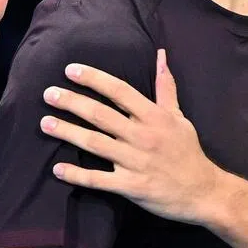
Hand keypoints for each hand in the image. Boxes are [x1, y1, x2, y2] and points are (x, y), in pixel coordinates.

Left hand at [40, 50, 221, 226]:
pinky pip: (99, 179)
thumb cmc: (188, 152)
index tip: (70, 70)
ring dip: (68, 132)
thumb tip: (161, 56)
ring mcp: (136, 162)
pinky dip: (77, 174)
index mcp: (155, 117)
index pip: (120, 91)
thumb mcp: (180, 117)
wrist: (202, 191)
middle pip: (101, 115)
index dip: (94, 79)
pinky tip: (57, 169)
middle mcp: (143, 136)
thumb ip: (166, 88)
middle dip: (72, 102)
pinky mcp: (131, 186)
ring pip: (95, 144)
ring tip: (45, 123)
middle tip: (48, 94)